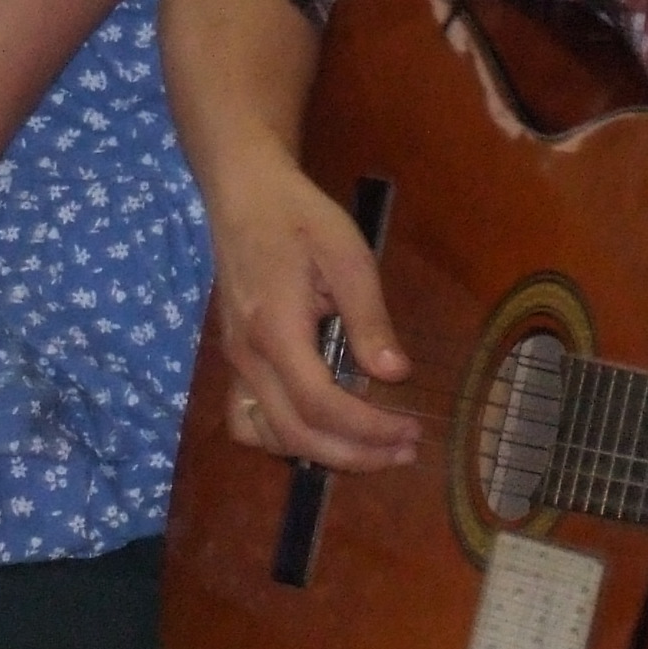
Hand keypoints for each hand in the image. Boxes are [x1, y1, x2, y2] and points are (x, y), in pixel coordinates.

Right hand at [204, 158, 415, 472]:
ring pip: (268, 435)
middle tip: (404, 450)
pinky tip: (321, 428)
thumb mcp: (347, 256)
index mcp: (276, 331)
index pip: (321, 405)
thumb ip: (369, 319)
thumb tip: (394, 374)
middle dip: (355, 454)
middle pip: (296, 434)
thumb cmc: (299, 218)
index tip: (411, 432)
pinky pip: (249, 419)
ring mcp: (236, 361)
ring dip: (321, 453)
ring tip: (370, 448)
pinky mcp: (236, 359)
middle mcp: (248, 357)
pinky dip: (284, 437)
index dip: (369, 430)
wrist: (244, 194)